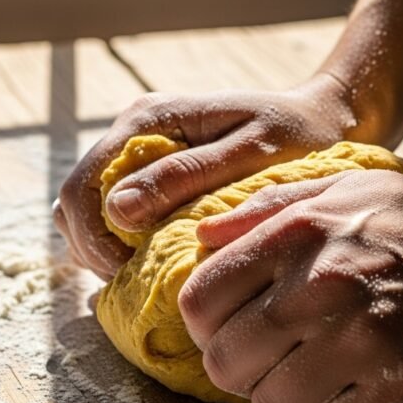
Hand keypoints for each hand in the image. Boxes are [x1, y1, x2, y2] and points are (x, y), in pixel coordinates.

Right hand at [53, 73, 366, 279]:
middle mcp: (135, 132)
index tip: (133, 275)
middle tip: (141, 282)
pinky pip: (117, 217)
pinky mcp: (156, 174)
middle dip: (97, 250)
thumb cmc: (298, 136)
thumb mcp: (250, 154)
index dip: (95, 242)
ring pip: (91, 214)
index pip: (82, 188)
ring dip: (107, 250)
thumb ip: (184, 177)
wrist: (326, 119)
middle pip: (76, 204)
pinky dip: (125, 244)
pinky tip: (157, 260)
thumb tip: (117, 210)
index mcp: (149, 121)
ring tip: (149, 274)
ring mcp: (143, 154)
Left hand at [178, 171, 402, 402]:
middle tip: (275, 361)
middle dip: (242, 371)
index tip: (232, 329)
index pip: (198, 302)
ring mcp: (365, 341)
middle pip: (225, 364)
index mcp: (298, 235)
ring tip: (319, 378)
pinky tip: (356, 397)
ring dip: (289, 402)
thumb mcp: (345, 188)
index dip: (206, 326)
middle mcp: (323, 287)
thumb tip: (203, 236)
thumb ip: (267, 209)